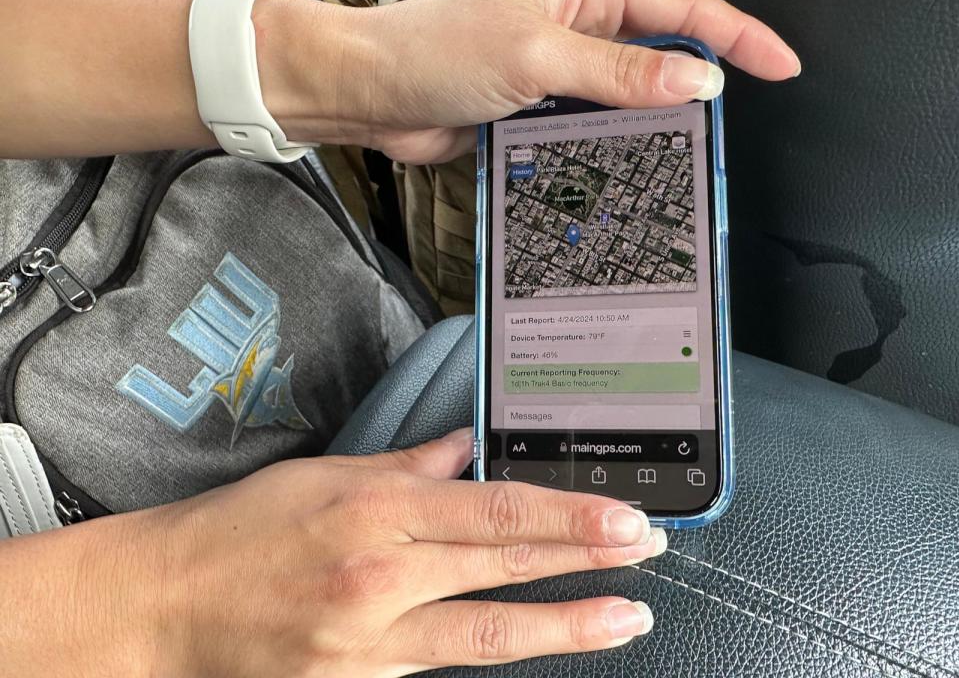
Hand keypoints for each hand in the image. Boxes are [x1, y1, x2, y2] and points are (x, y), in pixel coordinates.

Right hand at [132, 429, 665, 676]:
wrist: (164, 607)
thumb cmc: (239, 530)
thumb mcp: (322, 475)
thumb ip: (406, 464)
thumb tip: (464, 450)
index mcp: (374, 508)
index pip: (495, 510)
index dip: (568, 515)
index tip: (622, 516)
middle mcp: (380, 574)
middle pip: (505, 567)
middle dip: (586, 560)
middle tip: (646, 553)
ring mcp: (369, 640)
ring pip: (488, 634)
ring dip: (564, 625)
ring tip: (626, 617)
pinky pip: (439, 664)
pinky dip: (491, 651)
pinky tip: (530, 638)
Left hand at [306, 0, 799, 162]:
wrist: (374, 93)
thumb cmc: (435, 51)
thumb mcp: (537, 55)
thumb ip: (617, 70)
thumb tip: (694, 77)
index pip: (683, 7)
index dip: (738, 35)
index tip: (782, 63)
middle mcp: (579, 19)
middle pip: (664, 47)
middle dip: (702, 78)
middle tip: (734, 119)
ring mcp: (562, 63)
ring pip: (633, 89)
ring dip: (658, 115)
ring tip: (691, 146)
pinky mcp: (543, 100)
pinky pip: (597, 118)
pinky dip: (618, 135)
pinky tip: (633, 156)